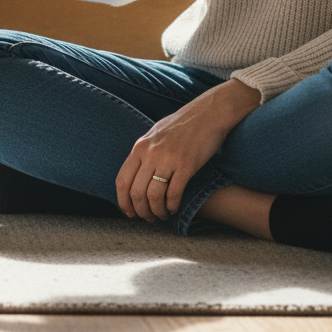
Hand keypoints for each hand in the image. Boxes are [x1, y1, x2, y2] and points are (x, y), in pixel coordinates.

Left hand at [115, 78, 260, 221]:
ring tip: (162, 214)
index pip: (122, 180)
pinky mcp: (186, 165)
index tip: (129, 212)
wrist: (209, 114)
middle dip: (140, 211)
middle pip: (136, 192)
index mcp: (140, 147)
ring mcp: (168, 159)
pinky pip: (174, 193)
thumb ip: (145, 152)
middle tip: (148, 218)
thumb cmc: (183, 125)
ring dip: (157, 211)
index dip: (123, 201)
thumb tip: (136, 172)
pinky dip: (172, 206)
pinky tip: (174, 208)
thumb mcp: (155, 135)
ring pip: (153, 196)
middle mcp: (150, 153)